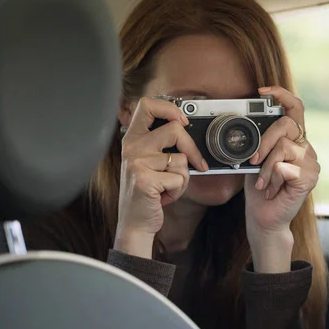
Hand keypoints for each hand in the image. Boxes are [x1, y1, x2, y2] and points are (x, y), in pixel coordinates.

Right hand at [114, 97, 207, 258]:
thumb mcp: (149, 163)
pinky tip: (163, 197)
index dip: (169, 108)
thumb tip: (188, 130)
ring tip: (167, 187)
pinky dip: (178, 191)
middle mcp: (132, 147)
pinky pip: (179, 179)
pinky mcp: (145, 180)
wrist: (134, 223)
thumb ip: (162, 146)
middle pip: (175, 129)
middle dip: (192, 149)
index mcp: (132, 139)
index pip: (147, 105)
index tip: (183, 121)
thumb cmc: (147, 193)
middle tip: (196, 164)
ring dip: (182, 178)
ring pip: (181, 159)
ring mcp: (137, 163)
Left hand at [244, 86, 319, 272]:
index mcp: (293, 139)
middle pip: (286, 125)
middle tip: (254, 160)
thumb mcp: (254, 158)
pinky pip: (285, 167)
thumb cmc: (259, 188)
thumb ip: (258, 141)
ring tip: (264, 182)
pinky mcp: (310, 177)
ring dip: (265, 168)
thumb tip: (247, 125)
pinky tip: (272, 189)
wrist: (264, 217)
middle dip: (264, 141)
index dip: (281, 94)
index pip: (295, 108)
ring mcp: (311, 162)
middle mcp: (305, 147)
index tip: (263, 90)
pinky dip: (271, 179)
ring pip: (283, 148)